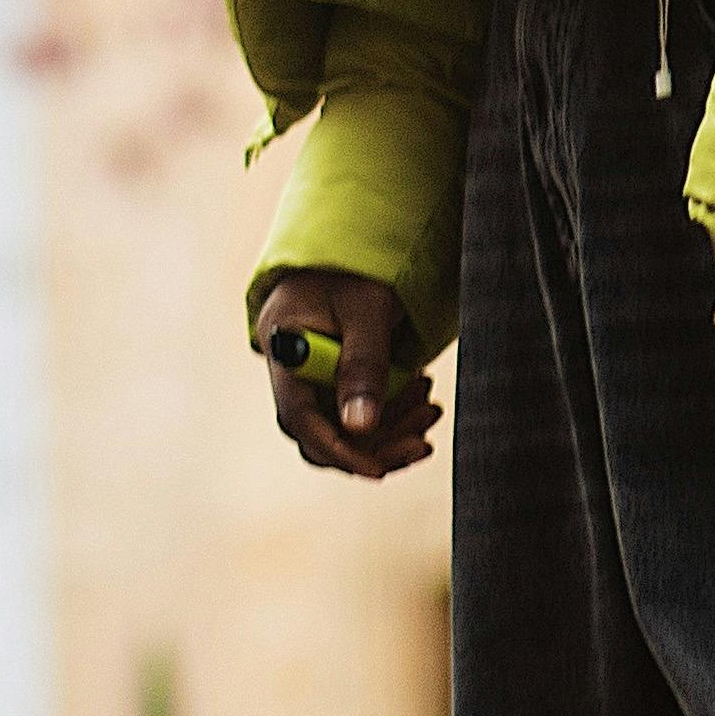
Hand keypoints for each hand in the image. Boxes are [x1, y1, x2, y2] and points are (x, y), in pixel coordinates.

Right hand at [254, 266, 435, 476]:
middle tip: (423, 441)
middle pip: (323, 435)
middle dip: (376, 445)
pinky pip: (359, 414)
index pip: (301, 418)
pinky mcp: (335, 380)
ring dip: (391, 431)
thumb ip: (363, 364)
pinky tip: (420, 400)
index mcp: (285, 349)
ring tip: (429, 409)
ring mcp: (313, 378)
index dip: (340, 451)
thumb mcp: (366, 308)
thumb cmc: (354, 267)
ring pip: (346, 429)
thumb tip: (360, 428)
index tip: (381, 469)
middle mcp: (293, 372)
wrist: (354, 246)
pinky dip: (392, 416)